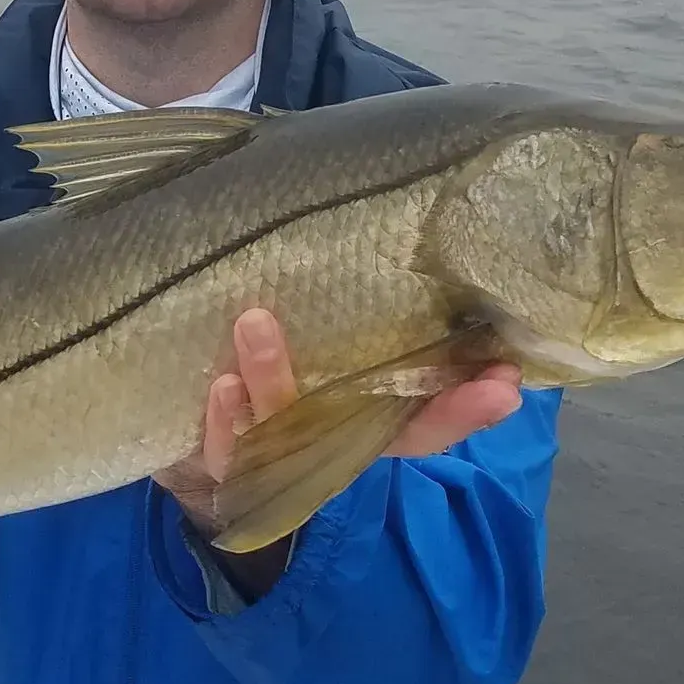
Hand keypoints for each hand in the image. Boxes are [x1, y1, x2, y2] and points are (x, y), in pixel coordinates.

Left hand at [153, 309, 524, 535]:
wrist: (175, 435)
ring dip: (275, 382)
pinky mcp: (221, 457)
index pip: (428, 419)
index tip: (508, 381)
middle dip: (430, 409)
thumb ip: (351, 303)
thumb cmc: (261, 363)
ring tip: (257, 323)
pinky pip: (226, 448)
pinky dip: (225, 419)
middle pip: (383, 434)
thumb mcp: (308, 334)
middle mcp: (326, 441)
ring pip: (288, 434)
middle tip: (473, 376)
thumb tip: (405, 226)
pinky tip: (222, 384)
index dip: (468, 406)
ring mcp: (275, 455)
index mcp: (357, 415)